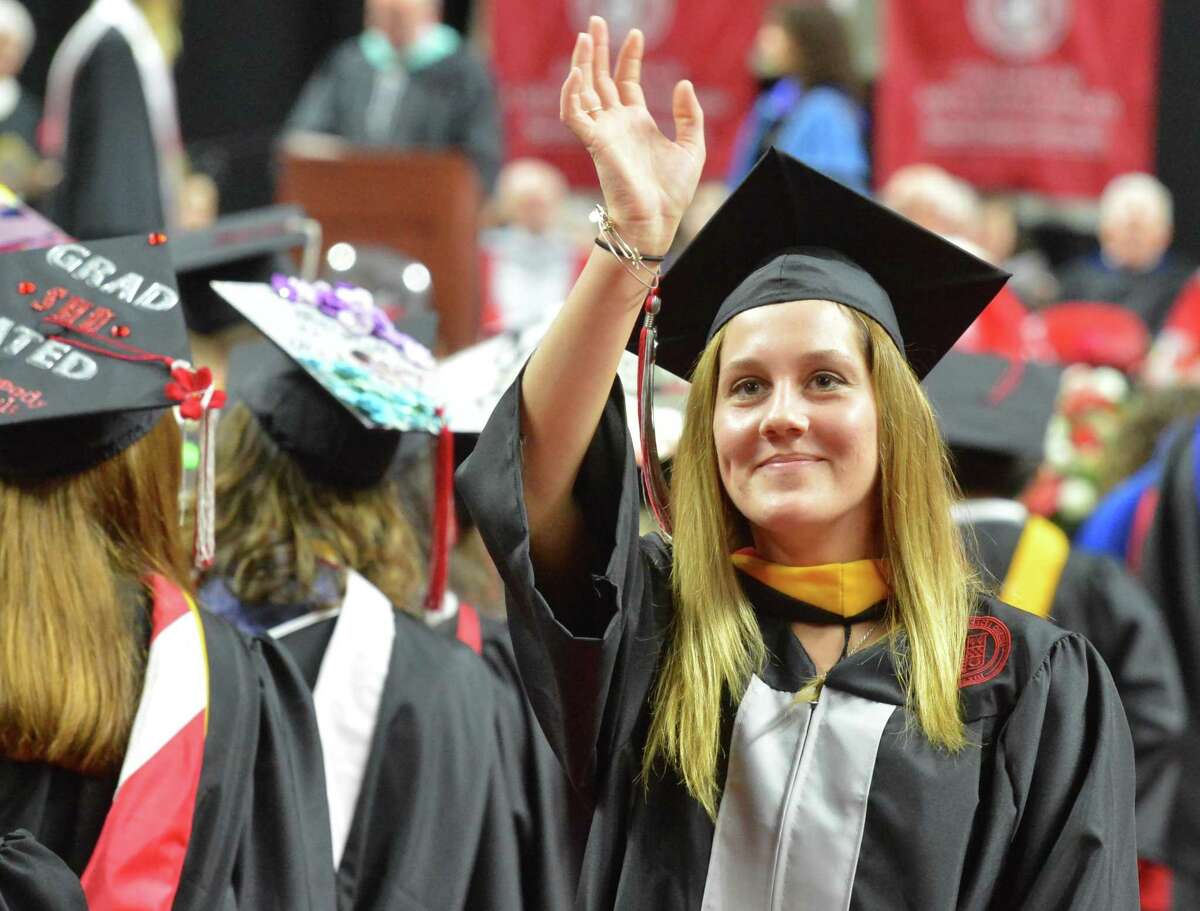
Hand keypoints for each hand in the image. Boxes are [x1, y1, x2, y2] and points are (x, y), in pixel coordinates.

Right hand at [560, 17, 705, 254]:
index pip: (626, 82)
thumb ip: (689, 115)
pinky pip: (574, 115)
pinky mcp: (595, 144)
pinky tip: (576, 73)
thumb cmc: (673, 193)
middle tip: (595, 22)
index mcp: (637, 123)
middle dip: (598, 51)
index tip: (635, 34)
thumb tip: (683, 83)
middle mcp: (616, 125)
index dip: (629, 57)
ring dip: (582, 64)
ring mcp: (603, 133)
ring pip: (584, 92)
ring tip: (586, 37)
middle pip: (600, 80)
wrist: (657, 220)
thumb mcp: (692, 147)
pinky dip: (571, 94)